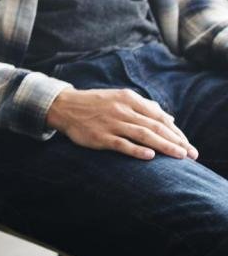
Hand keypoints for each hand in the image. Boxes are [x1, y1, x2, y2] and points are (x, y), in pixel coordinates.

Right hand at [46, 88, 197, 160]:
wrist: (64, 106)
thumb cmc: (95, 103)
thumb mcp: (119, 98)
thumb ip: (144, 106)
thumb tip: (168, 116)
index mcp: (128, 98)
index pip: (159, 116)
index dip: (176, 131)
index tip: (188, 144)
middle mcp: (122, 110)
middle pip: (155, 126)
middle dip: (176, 141)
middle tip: (192, 154)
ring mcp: (111, 123)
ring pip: (143, 134)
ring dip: (164, 146)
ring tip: (180, 156)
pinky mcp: (100, 136)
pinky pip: (122, 144)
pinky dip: (137, 150)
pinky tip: (151, 156)